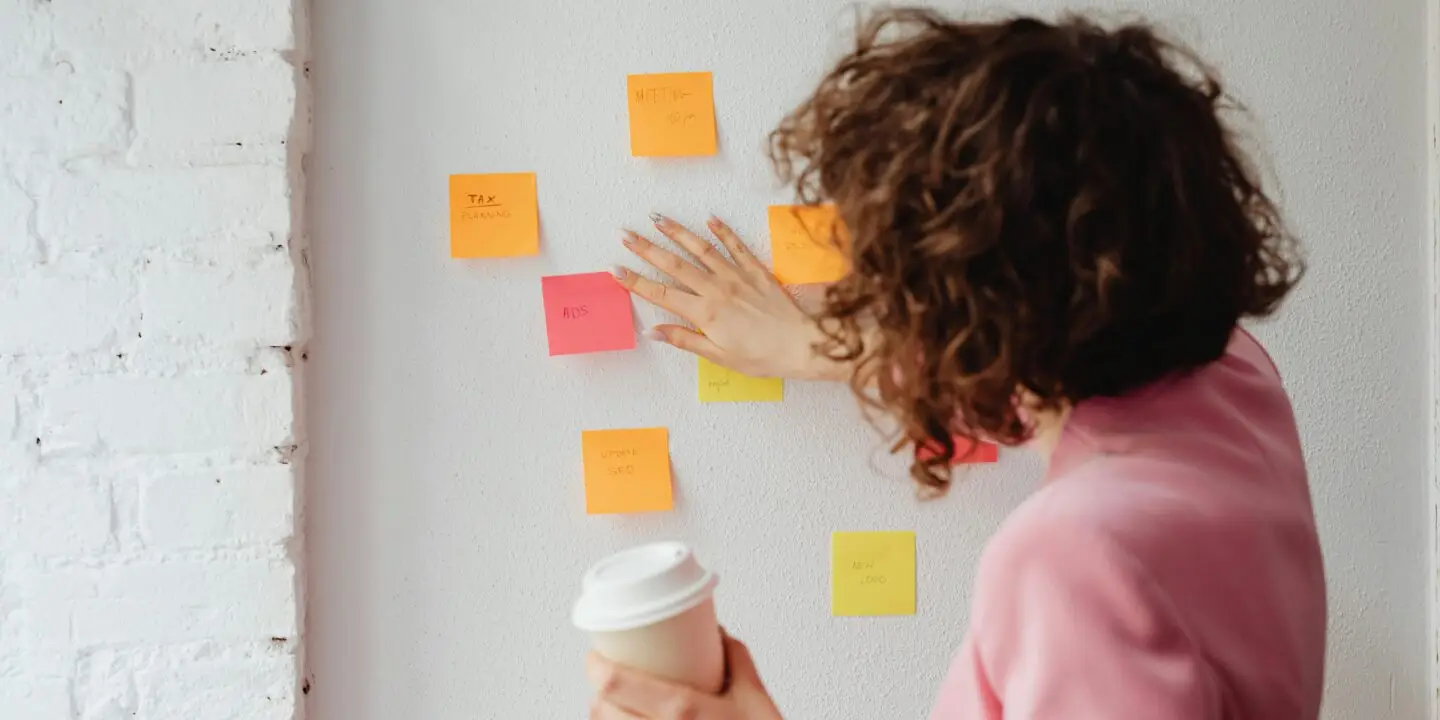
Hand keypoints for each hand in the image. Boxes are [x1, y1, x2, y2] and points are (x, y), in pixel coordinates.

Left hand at [586, 634, 782, 719]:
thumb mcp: (755, 701)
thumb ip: (736, 661)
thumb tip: (719, 635)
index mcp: (682, 712)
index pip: (615, 684)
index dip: (596, 667)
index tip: (596, 657)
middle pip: (600, 710)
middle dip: (597, 693)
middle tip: (604, 681)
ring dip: (602, 717)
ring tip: (612, 707)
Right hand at [616, 214, 847, 380]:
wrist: (803, 344)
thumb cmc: (763, 357)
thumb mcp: (720, 357)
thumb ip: (686, 340)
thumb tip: (654, 331)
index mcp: (705, 313)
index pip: (661, 294)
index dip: (635, 281)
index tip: (615, 269)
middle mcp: (717, 289)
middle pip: (674, 265)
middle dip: (646, 248)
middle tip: (625, 234)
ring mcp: (736, 276)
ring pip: (700, 249)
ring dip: (676, 232)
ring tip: (657, 218)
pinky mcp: (756, 270)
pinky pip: (735, 246)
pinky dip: (722, 230)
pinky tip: (709, 218)